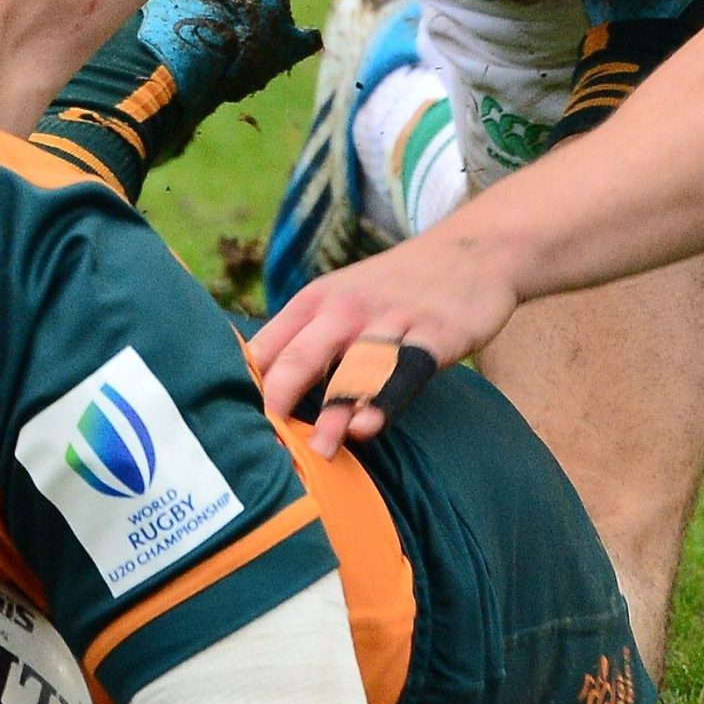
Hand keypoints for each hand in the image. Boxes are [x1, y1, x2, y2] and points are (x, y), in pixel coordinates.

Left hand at [248, 236, 521, 456]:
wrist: (474, 249)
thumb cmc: (394, 288)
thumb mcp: (340, 301)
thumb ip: (302, 342)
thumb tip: (257, 395)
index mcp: (313, 303)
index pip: (265, 350)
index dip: (242, 392)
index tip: (228, 434)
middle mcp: (345, 310)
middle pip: (298, 359)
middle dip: (275, 404)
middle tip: (261, 450)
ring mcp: (390, 322)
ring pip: (351, 370)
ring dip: (331, 413)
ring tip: (316, 453)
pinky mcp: (434, 336)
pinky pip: (405, 372)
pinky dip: (385, 399)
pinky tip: (368, 426)